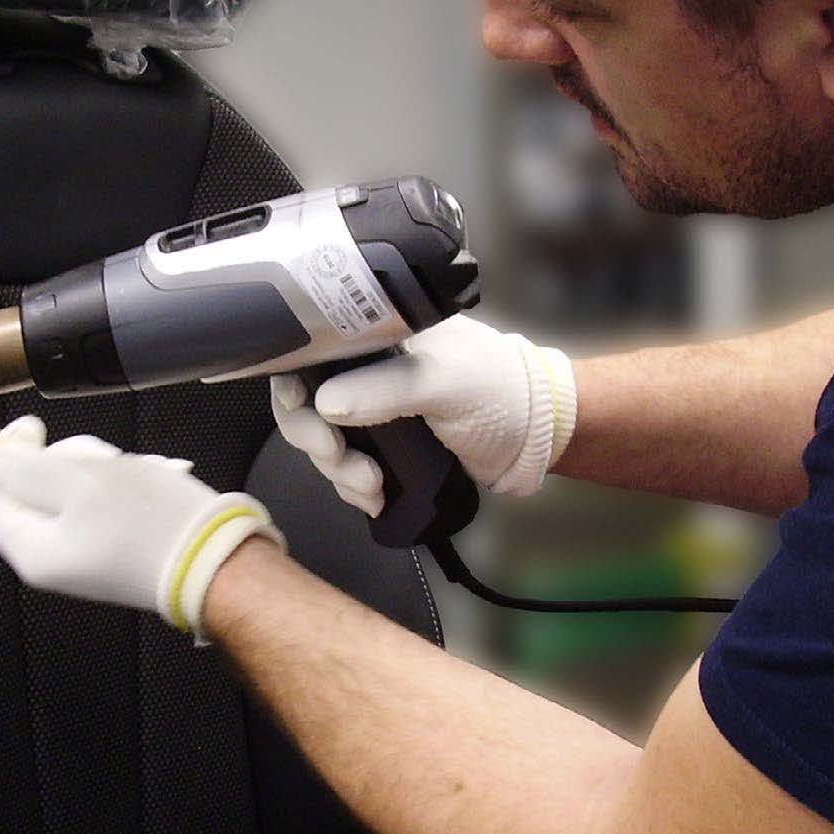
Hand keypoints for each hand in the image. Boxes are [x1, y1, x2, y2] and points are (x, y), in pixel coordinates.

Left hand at [0, 417, 283, 637]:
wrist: (218, 562)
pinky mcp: (114, 546)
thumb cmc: (152, 525)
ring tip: (136, 473)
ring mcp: (85, 554)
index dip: (0, 454)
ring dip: (101, 469)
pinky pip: (103, 500)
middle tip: (100, 459)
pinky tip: (152, 482)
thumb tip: (1, 452)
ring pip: (71, 488)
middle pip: (32, 489)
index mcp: (32, 551)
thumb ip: (27, 466)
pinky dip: (124, 483)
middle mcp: (53, 559)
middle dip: (65, 460)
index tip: (32, 426)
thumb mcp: (78, 481)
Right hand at [270, 315, 576, 513]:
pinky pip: (345, 467)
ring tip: (371, 487)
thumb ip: (384, 388)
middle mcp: (367, 368)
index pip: (311, 350)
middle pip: (306, 401)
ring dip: (336, 470)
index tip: (304, 412)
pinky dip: (351, 486)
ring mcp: (373, 409)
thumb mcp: (443, 382)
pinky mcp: (383, 446)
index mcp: (376, 336)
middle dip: (316, 438)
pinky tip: (374, 497)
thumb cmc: (498, 390)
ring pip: (323, 440)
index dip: (295, 382)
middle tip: (338, 458)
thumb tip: (322, 404)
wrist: (539, 436)